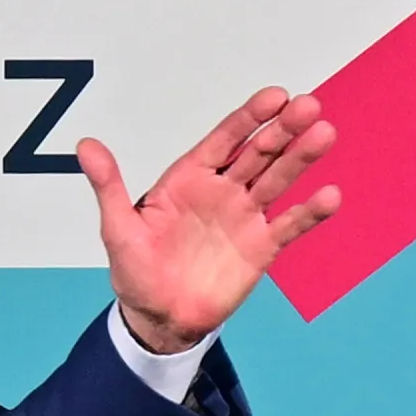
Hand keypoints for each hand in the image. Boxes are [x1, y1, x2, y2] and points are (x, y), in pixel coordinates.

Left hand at [77, 87, 339, 353]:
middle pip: (257, 153)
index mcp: (188, 179)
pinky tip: (330, 195)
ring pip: (277, 180)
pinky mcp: (261, 247)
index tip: (274, 96)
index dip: (248, 119)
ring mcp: (244, 216)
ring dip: (301, 157)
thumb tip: (85, 144)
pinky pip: (289, 224)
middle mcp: (221, 191)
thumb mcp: (118, 226)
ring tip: (324, 133)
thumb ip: (108, 185)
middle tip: (309, 106)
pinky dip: (309, 212)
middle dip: (282, 130)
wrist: (158, 318)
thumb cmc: (136, 269)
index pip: (222, 140)